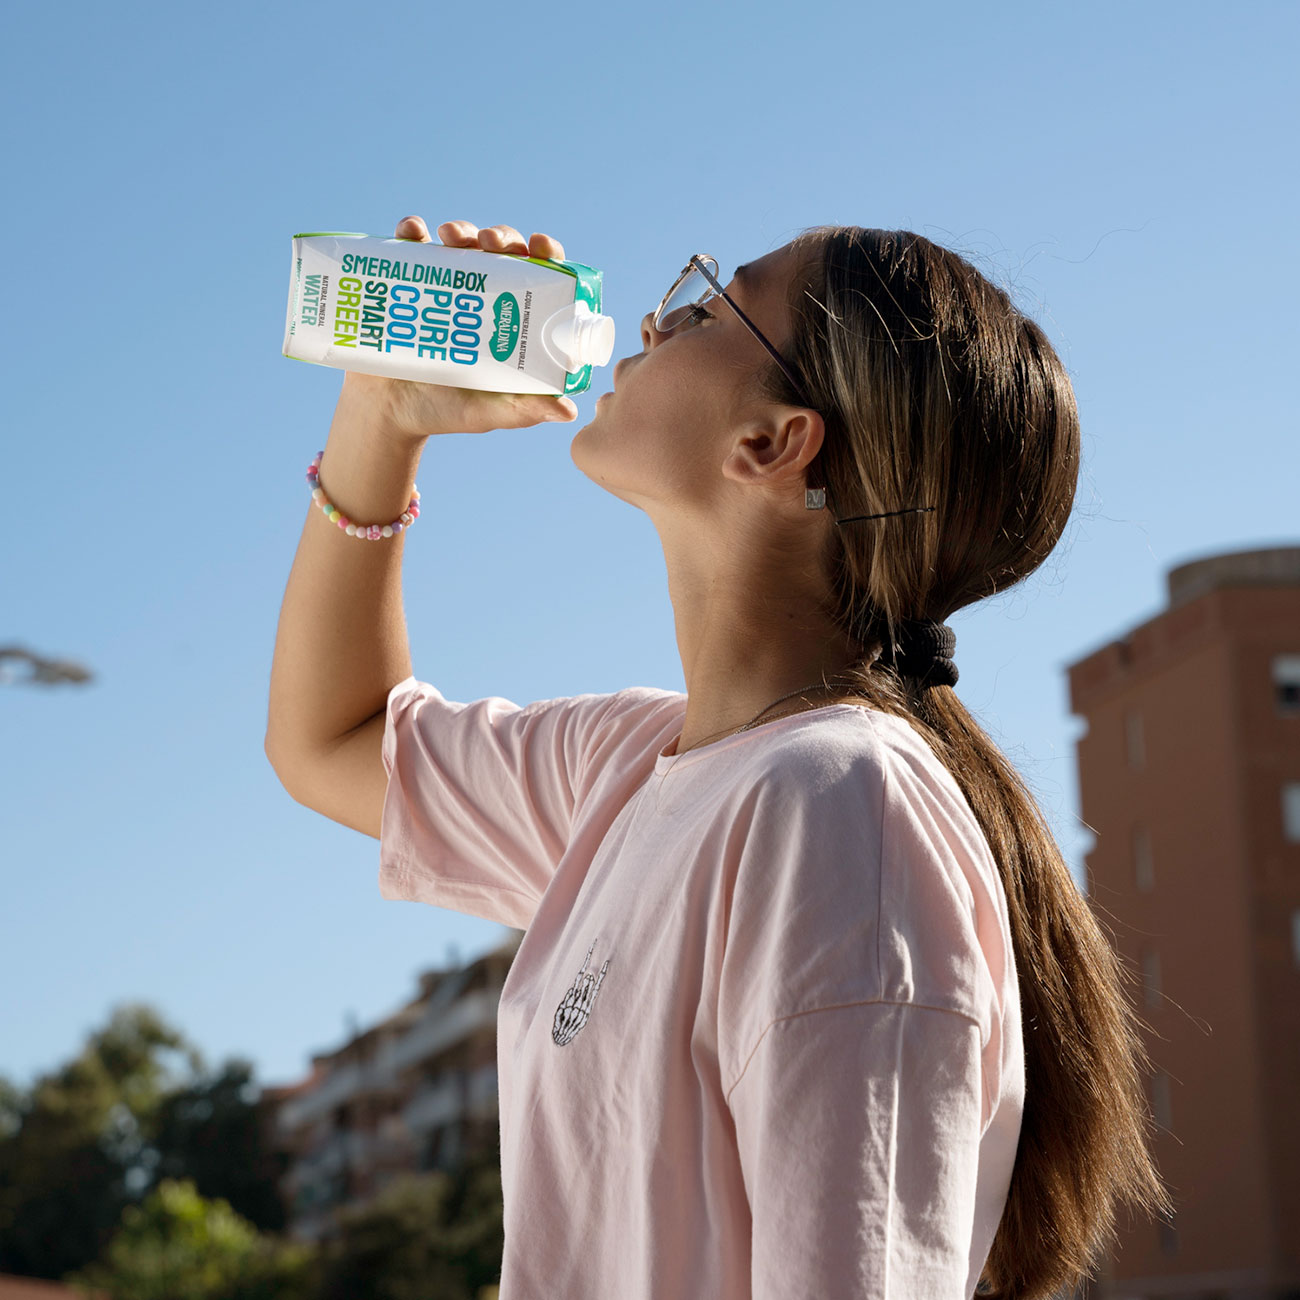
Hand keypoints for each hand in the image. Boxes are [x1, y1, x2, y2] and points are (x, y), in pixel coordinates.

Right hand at [341, 215, 580, 439]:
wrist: (385, 412)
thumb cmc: (445, 412)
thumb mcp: (488, 412)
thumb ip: (523, 410)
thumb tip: (569, 412)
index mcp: (510, 322)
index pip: (539, 279)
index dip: (546, 255)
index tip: (539, 244)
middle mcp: (482, 297)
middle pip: (502, 253)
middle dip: (501, 237)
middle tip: (490, 241)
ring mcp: (444, 286)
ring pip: (460, 243)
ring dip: (461, 230)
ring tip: (451, 236)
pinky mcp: (405, 282)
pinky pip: (410, 248)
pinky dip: (412, 232)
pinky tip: (413, 232)